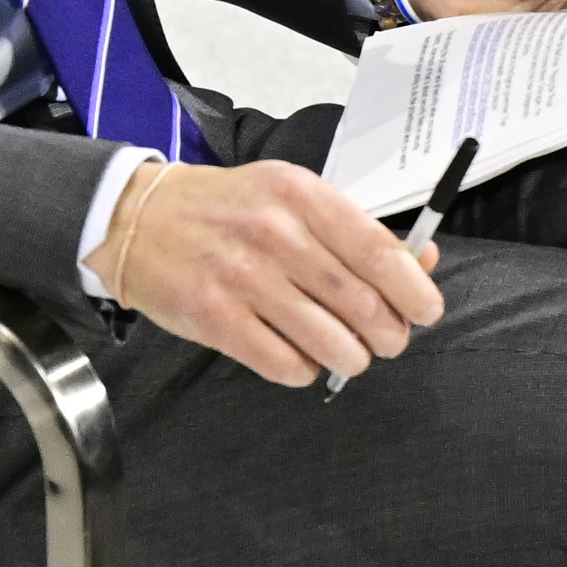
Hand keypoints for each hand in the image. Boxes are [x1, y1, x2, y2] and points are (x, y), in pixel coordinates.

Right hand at [101, 157, 444, 387]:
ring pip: (326, 338)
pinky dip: (304, 370)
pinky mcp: (213, 316)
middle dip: (389, 332)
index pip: (377, 250)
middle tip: (390, 340)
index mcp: (302, 196)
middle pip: (359, 301)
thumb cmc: (228, 208)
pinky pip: (281, 361)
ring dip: (352, 357)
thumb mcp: (292, 196)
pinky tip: (304, 361)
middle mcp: (275, 233)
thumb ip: (355, 228)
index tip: (427, 310)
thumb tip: (421, 260)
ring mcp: (241, 276)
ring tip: (353, 356)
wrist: (139, 218)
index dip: (413, 289)